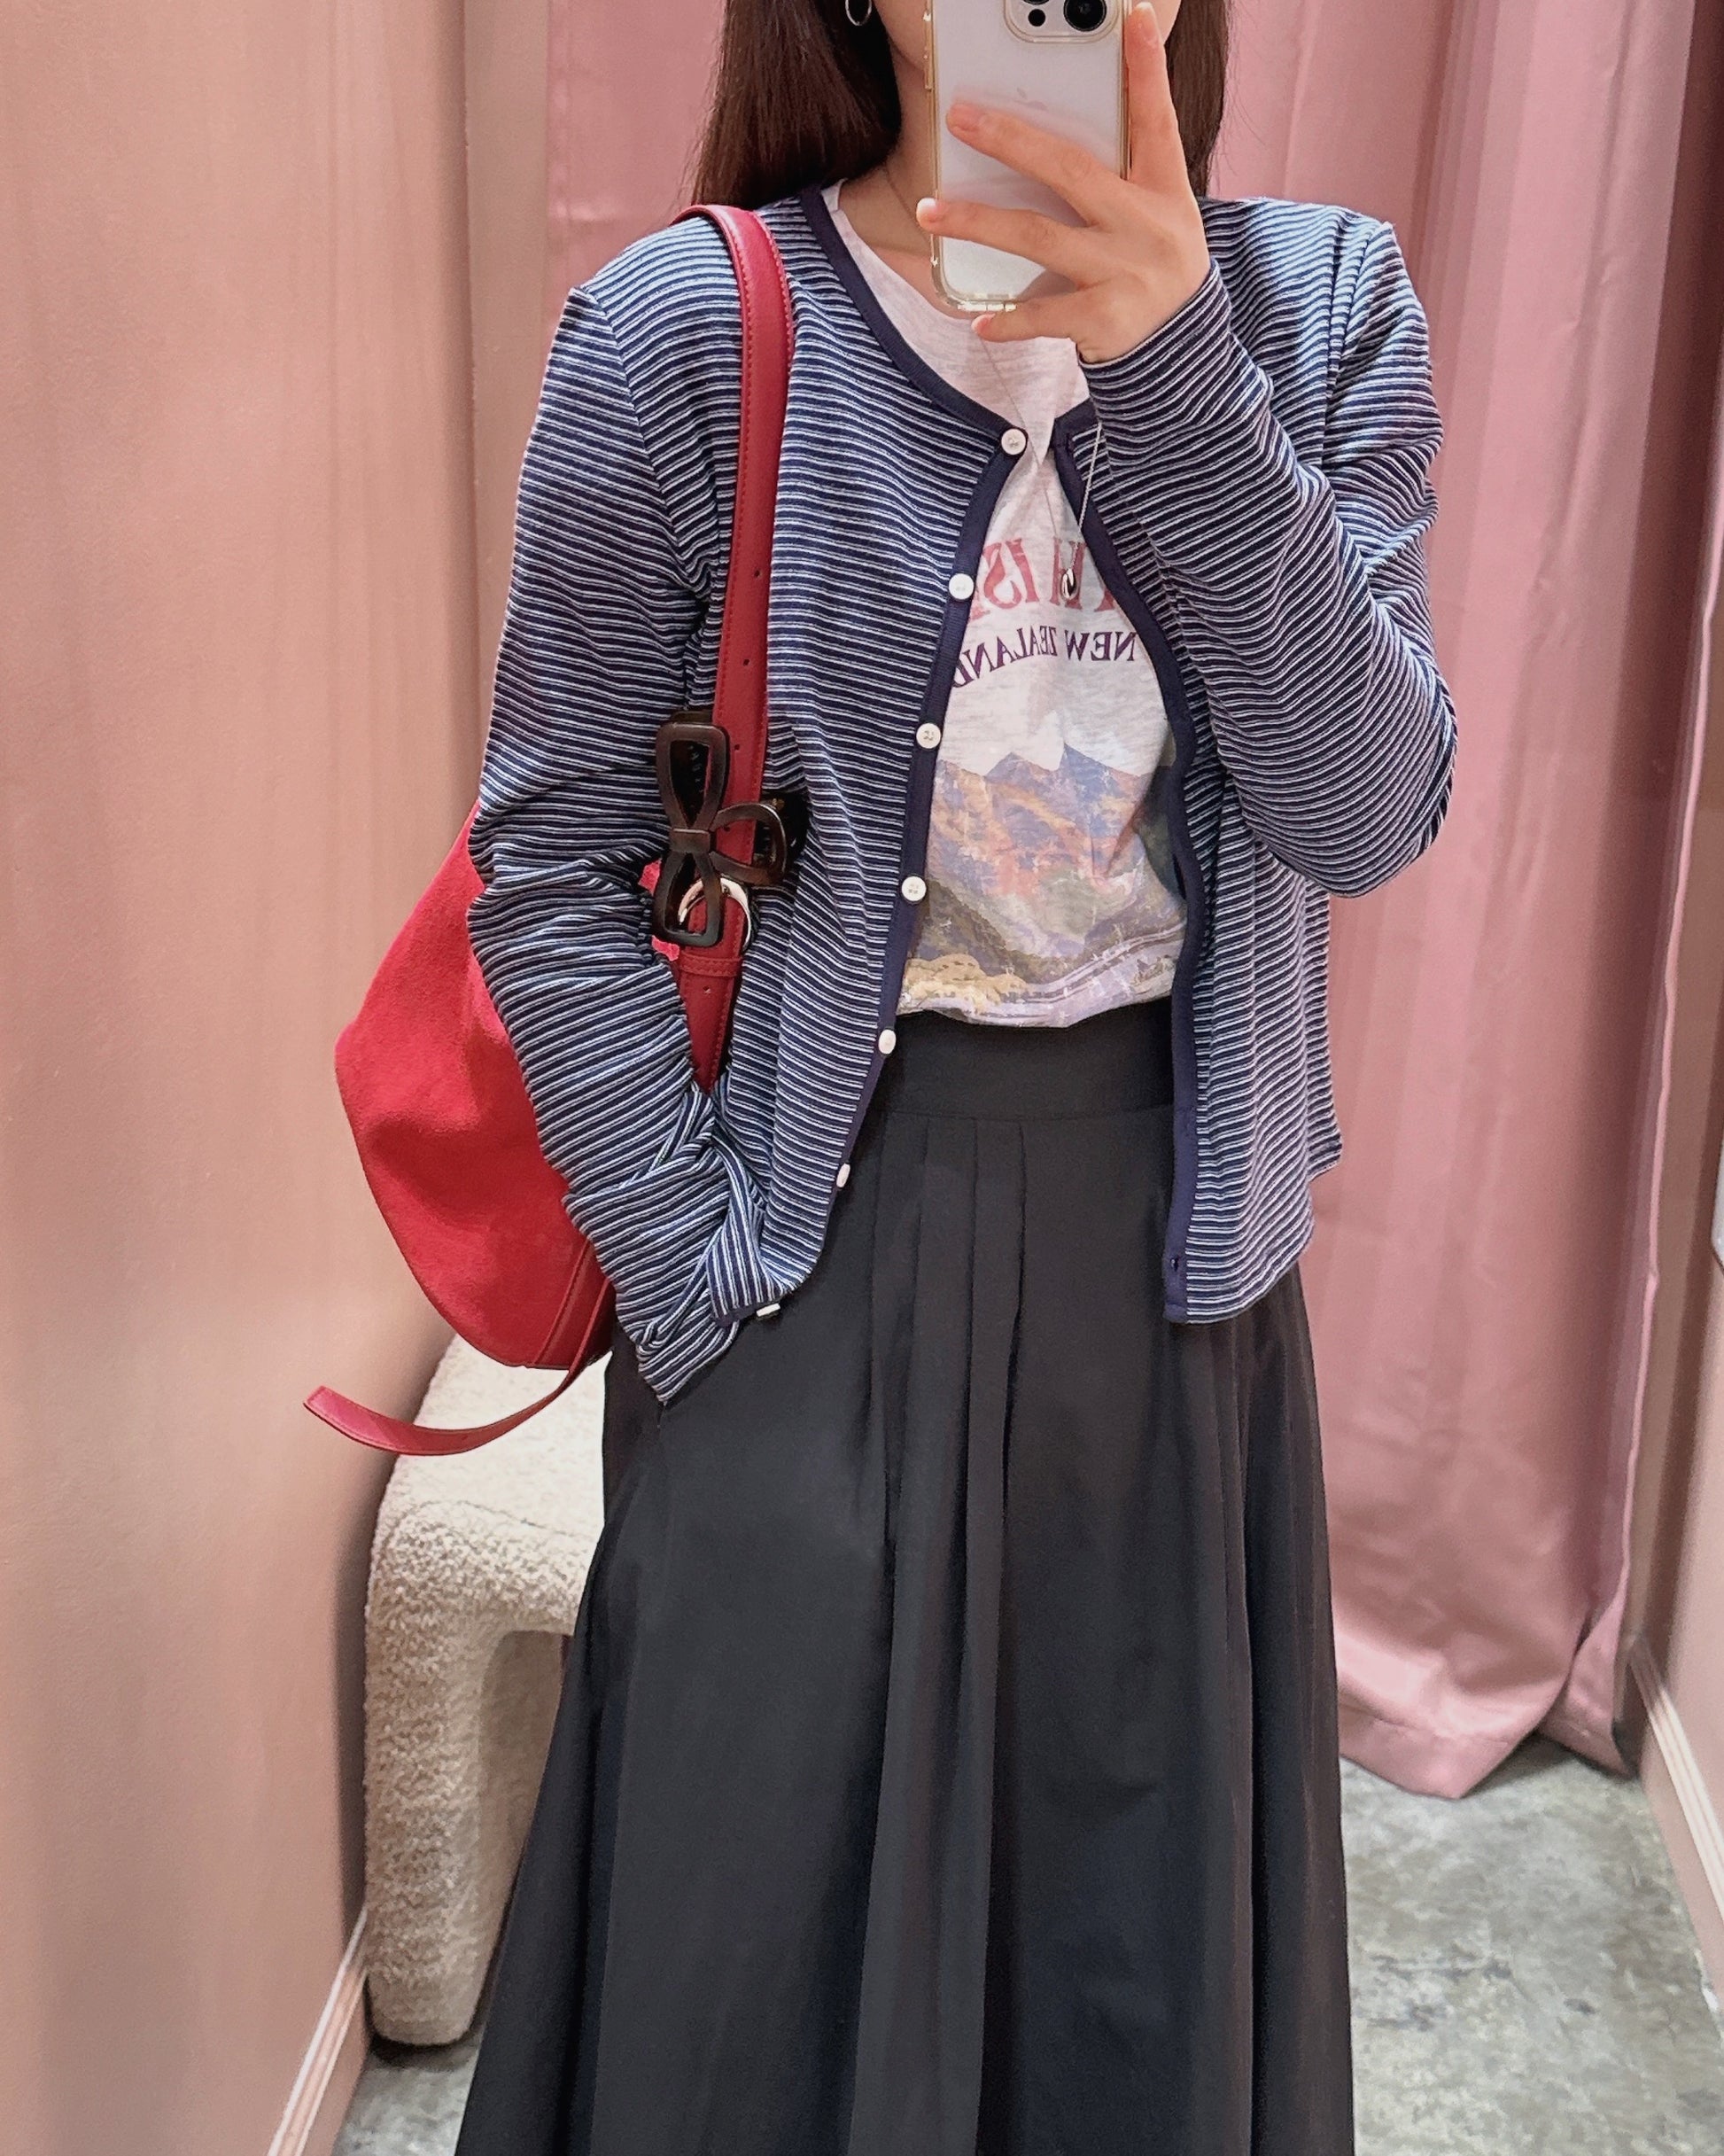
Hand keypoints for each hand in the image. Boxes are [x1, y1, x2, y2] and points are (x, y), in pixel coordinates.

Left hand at [915, 3, 1210, 363]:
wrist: (1183, 350)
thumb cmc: (1152, 266)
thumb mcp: (1156, 213)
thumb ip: (1120, 173)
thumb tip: (1048, 136)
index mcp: (1163, 189)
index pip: (1155, 121)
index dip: (1146, 71)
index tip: (1132, 19)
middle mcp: (1145, 225)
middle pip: (1070, 170)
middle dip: (1011, 140)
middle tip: (960, 118)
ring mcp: (1124, 273)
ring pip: (1038, 238)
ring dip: (977, 222)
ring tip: (931, 211)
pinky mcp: (1104, 320)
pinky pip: (1043, 315)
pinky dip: (1009, 320)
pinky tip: (979, 321)